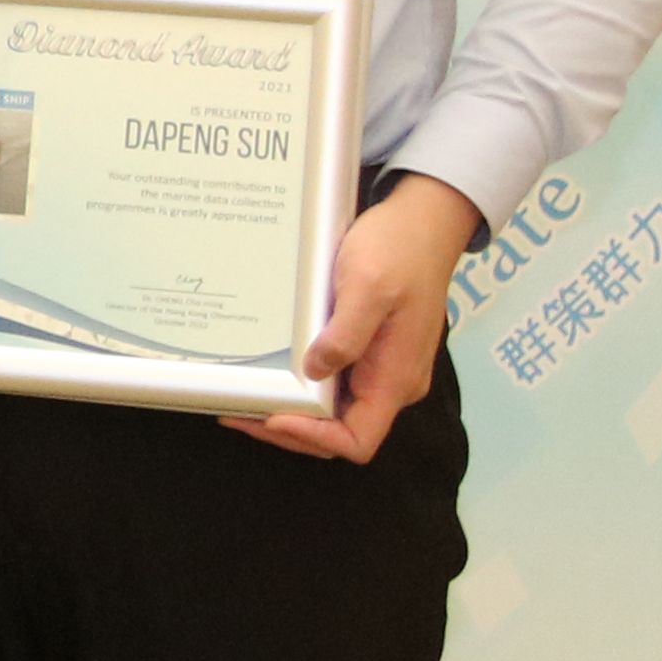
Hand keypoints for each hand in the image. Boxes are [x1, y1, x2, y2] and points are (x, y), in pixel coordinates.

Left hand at [234, 175, 478, 465]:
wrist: (423, 220)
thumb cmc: (399, 249)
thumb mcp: (368, 287)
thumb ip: (346, 335)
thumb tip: (316, 371)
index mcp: (396, 377)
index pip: (358, 440)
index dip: (314, 438)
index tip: (273, 417)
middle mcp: (392, 383)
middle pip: (340, 431)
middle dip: (289, 430)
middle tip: (238, 413)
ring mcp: (382, 369)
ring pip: (334, 412)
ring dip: (290, 412)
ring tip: (244, 401)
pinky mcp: (370, 352)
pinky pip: (335, 386)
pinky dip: (302, 389)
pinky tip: (271, 376)